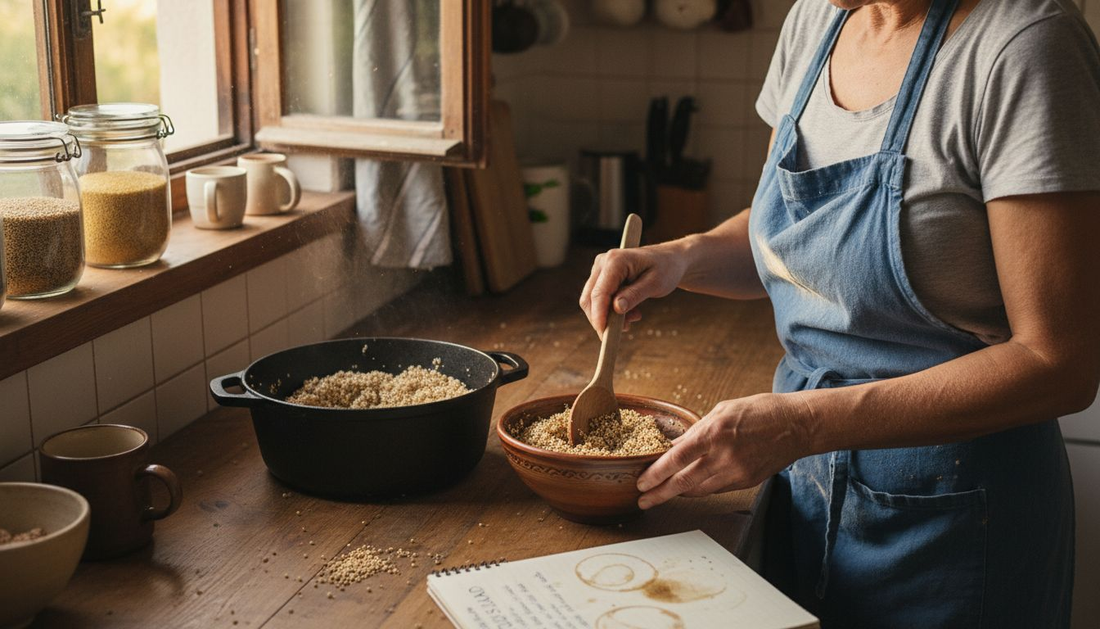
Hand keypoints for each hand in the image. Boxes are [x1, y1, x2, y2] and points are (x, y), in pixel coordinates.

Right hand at [578, 244, 687, 333]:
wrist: (669, 260)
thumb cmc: (666, 269)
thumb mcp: (655, 284)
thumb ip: (635, 295)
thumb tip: (616, 308)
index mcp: (615, 260)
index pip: (599, 293)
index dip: (599, 315)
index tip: (604, 334)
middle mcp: (603, 262)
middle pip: (590, 298)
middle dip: (603, 318)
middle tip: (626, 328)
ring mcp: (600, 269)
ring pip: (592, 300)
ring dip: (609, 315)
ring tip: (635, 317)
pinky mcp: (602, 277)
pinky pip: (599, 299)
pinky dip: (611, 310)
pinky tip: (631, 312)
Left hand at [636, 394, 813, 508]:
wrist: (797, 425)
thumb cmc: (760, 411)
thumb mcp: (722, 411)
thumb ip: (697, 431)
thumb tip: (674, 447)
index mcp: (715, 433)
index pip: (676, 459)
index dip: (655, 473)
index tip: (641, 483)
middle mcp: (724, 456)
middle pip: (683, 482)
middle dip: (659, 494)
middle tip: (642, 501)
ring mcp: (736, 472)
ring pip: (698, 490)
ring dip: (677, 493)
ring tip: (660, 495)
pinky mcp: (746, 482)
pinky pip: (716, 489)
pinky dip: (699, 489)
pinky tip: (688, 488)